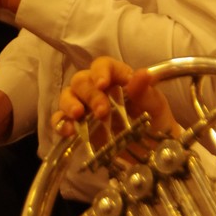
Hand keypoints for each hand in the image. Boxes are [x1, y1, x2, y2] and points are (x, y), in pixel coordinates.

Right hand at [52, 57, 177, 138]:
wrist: (152, 150)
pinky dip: (60, 122)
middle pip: (82, 81)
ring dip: (69, 104)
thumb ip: (145, 91)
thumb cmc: (155, 121)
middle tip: (101, 112)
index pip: (103, 65)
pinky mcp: (78, 126)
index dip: (100, 72)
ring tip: (78, 116)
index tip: (103, 84)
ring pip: (68, 95)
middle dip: (89, 94)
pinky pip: (61, 119)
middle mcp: (97, 89)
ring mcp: (85, 107)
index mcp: (116, 78)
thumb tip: (143, 74)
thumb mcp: (155, 106)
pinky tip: (67, 131)